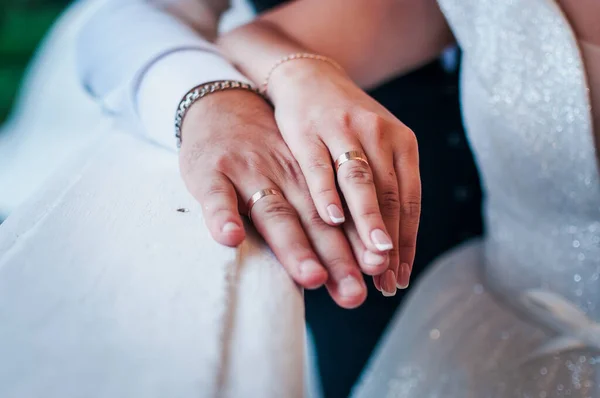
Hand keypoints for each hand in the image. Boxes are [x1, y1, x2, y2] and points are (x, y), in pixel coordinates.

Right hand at [178, 89, 370, 307]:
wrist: (224, 102)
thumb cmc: (268, 149)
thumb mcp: (301, 169)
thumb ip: (324, 209)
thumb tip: (361, 256)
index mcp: (312, 178)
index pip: (343, 217)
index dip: (361, 248)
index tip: (382, 278)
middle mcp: (287, 176)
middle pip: (317, 221)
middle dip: (340, 258)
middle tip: (357, 294)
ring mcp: (249, 173)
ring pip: (275, 212)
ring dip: (295, 246)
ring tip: (314, 277)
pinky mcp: (212, 172)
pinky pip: (217, 197)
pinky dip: (223, 217)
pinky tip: (231, 238)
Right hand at [266, 60, 421, 295]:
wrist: (310, 77)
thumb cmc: (346, 124)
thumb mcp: (375, 147)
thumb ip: (384, 188)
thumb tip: (389, 248)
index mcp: (402, 142)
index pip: (410, 201)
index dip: (407, 242)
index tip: (401, 276)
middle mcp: (378, 134)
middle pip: (390, 195)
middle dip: (389, 241)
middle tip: (387, 279)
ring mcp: (344, 130)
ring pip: (361, 182)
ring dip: (368, 221)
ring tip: (374, 258)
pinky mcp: (309, 130)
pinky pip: (320, 166)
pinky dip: (327, 193)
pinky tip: (332, 220)